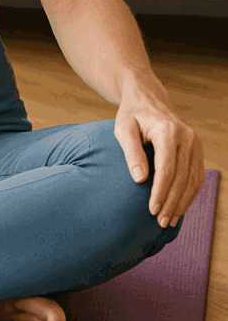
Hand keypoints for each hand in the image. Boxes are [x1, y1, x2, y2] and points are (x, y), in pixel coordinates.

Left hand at [114, 80, 204, 228]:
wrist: (148, 98)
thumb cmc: (132, 114)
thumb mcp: (124, 128)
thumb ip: (131, 152)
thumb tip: (140, 179)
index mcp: (168, 130)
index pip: (167, 169)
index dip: (160, 192)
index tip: (151, 210)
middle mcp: (187, 137)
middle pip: (182, 177)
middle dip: (171, 202)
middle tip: (160, 222)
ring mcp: (195, 143)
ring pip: (193, 180)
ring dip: (182, 202)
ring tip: (170, 220)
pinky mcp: (197, 149)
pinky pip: (197, 176)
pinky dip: (189, 194)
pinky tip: (179, 207)